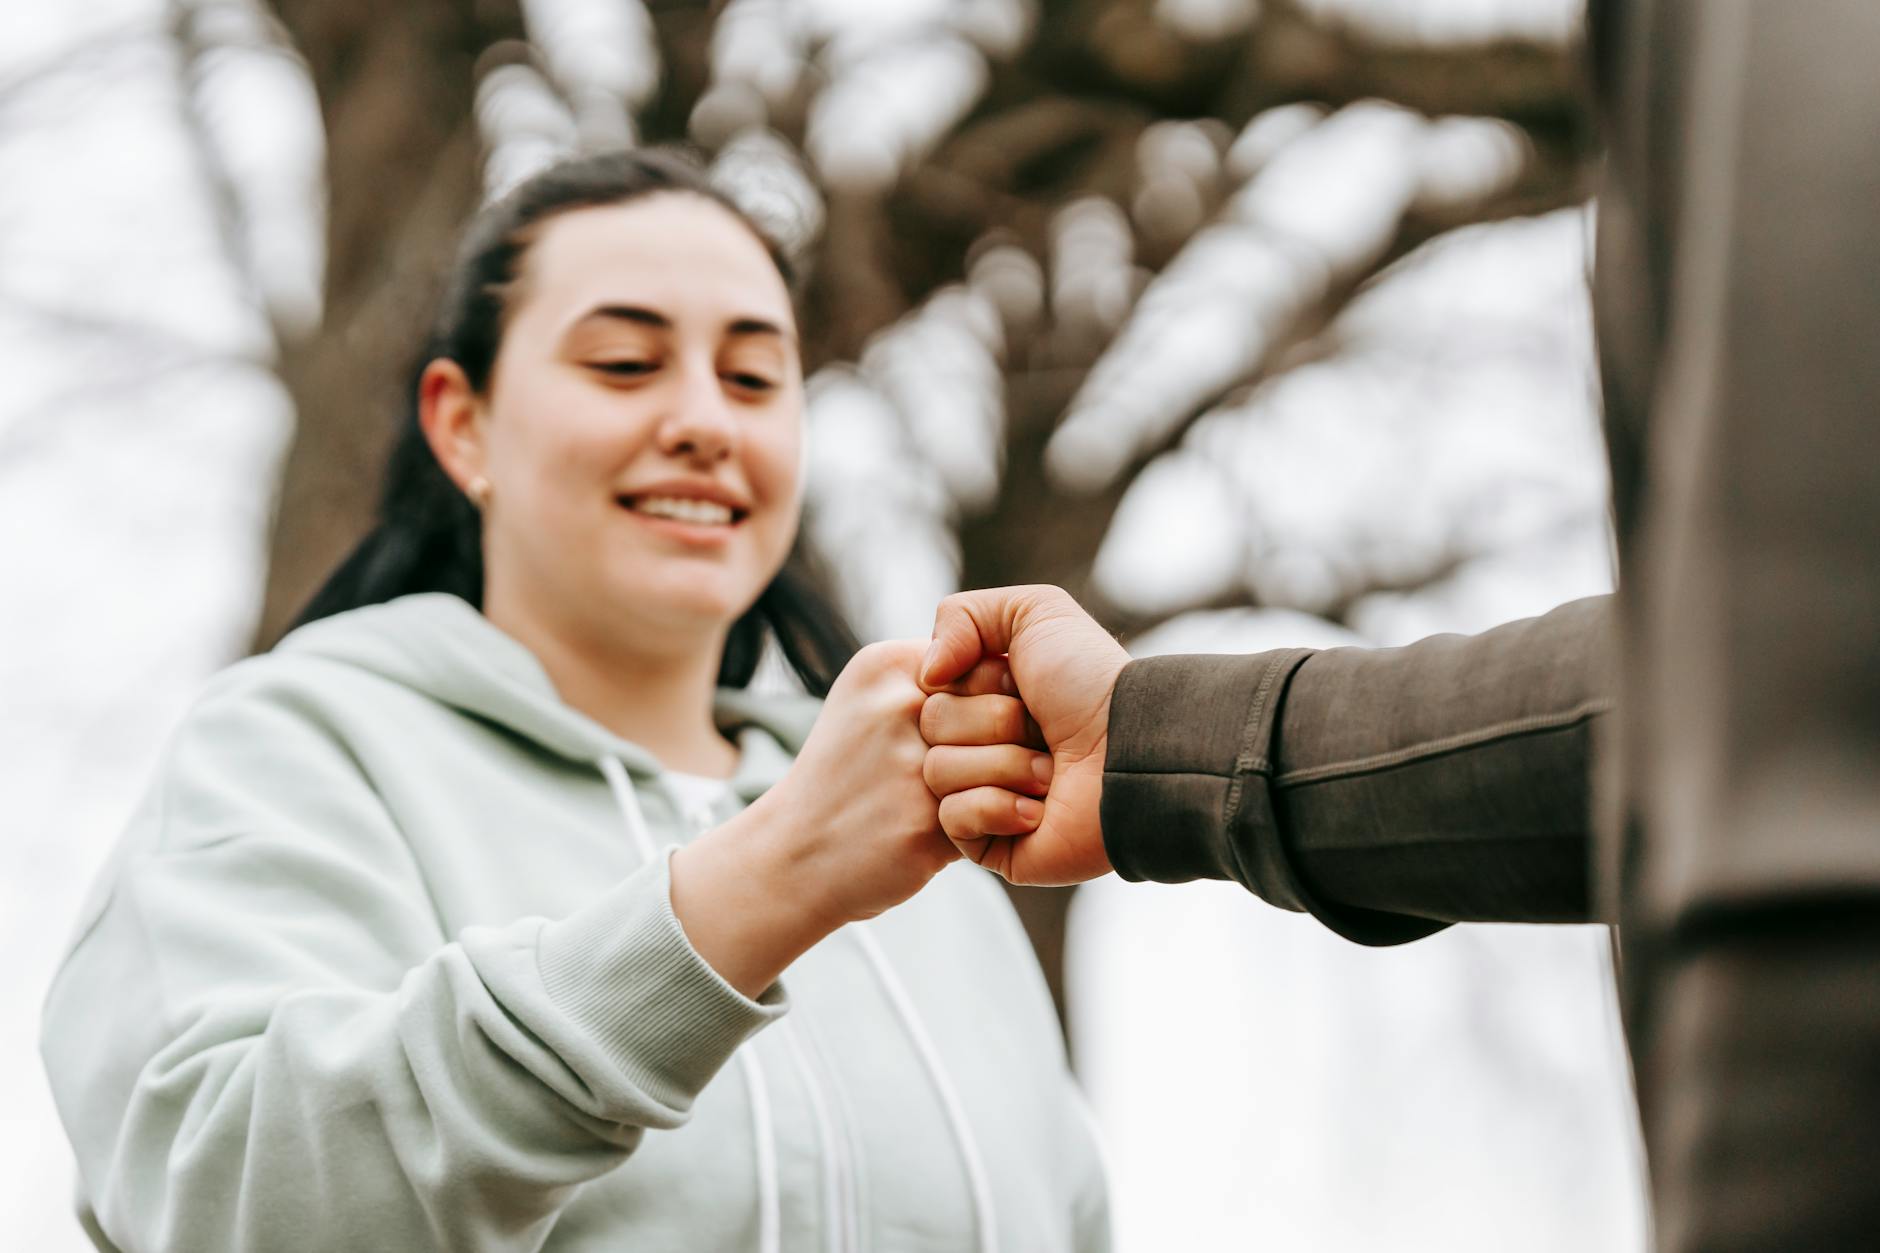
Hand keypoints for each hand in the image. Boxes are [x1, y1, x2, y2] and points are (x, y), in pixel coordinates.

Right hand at [674, 640, 1030, 995]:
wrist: (794, 857)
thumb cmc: (848, 776)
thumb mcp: (869, 698)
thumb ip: (933, 678)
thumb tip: (1012, 670)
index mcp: (888, 666)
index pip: (989, 661)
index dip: (1005, 696)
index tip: (992, 725)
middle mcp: (899, 707)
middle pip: (1008, 709)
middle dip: (1021, 739)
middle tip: (1015, 762)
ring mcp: (911, 766)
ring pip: (1013, 761)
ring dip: (1020, 783)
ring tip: (1007, 794)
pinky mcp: (925, 824)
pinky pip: (1001, 812)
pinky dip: (1004, 823)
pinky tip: (984, 828)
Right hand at [918, 585, 1128, 885]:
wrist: (1132, 752)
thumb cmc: (1090, 682)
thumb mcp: (1034, 612)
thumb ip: (962, 615)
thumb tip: (926, 674)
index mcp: (986, 693)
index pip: (933, 685)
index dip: (976, 679)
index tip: (1021, 680)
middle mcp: (982, 741)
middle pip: (931, 725)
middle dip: (992, 723)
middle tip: (1043, 731)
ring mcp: (983, 792)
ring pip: (938, 772)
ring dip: (1004, 765)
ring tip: (1051, 772)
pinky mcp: (990, 842)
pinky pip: (953, 819)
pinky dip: (998, 807)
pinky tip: (1038, 810)